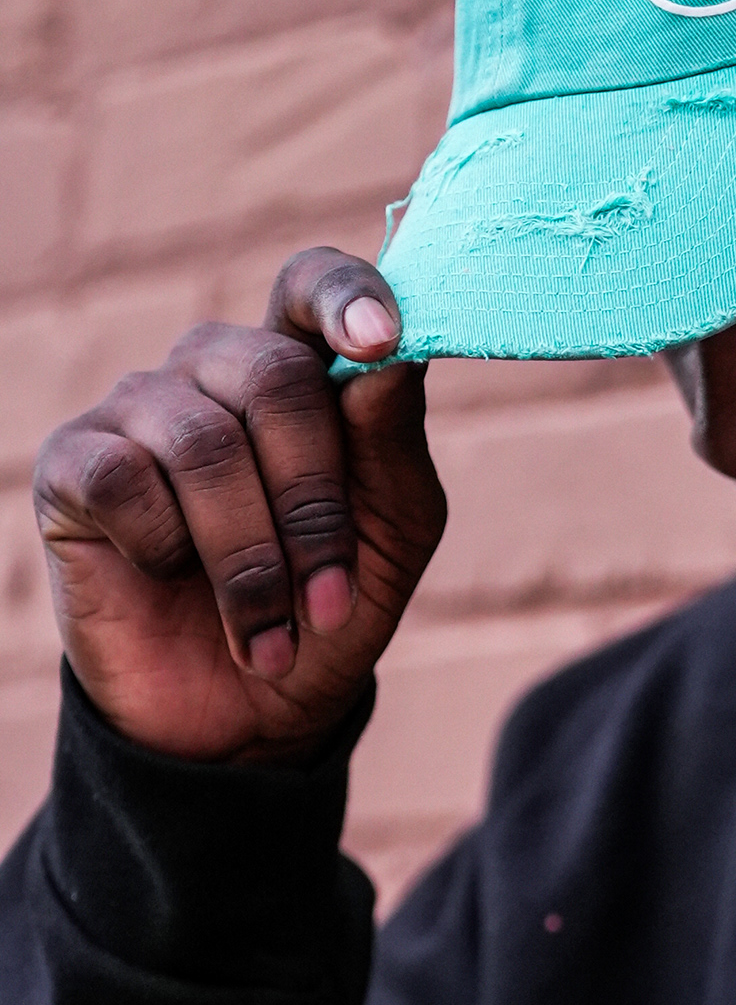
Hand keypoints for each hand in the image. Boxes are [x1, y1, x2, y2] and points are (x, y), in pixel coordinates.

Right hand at [31, 250, 446, 765]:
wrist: (242, 719)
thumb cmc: (324, 611)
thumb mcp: (391, 536)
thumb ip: (393, 444)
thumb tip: (390, 360)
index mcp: (300, 371)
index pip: (311, 284)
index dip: (346, 297)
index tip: (381, 342)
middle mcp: (214, 371)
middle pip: (274, 376)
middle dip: (314, 503)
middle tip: (329, 601)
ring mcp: (139, 410)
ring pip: (205, 443)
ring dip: (252, 558)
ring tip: (269, 633)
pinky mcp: (74, 464)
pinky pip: (126, 479)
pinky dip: (166, 548)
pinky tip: (168, 579)